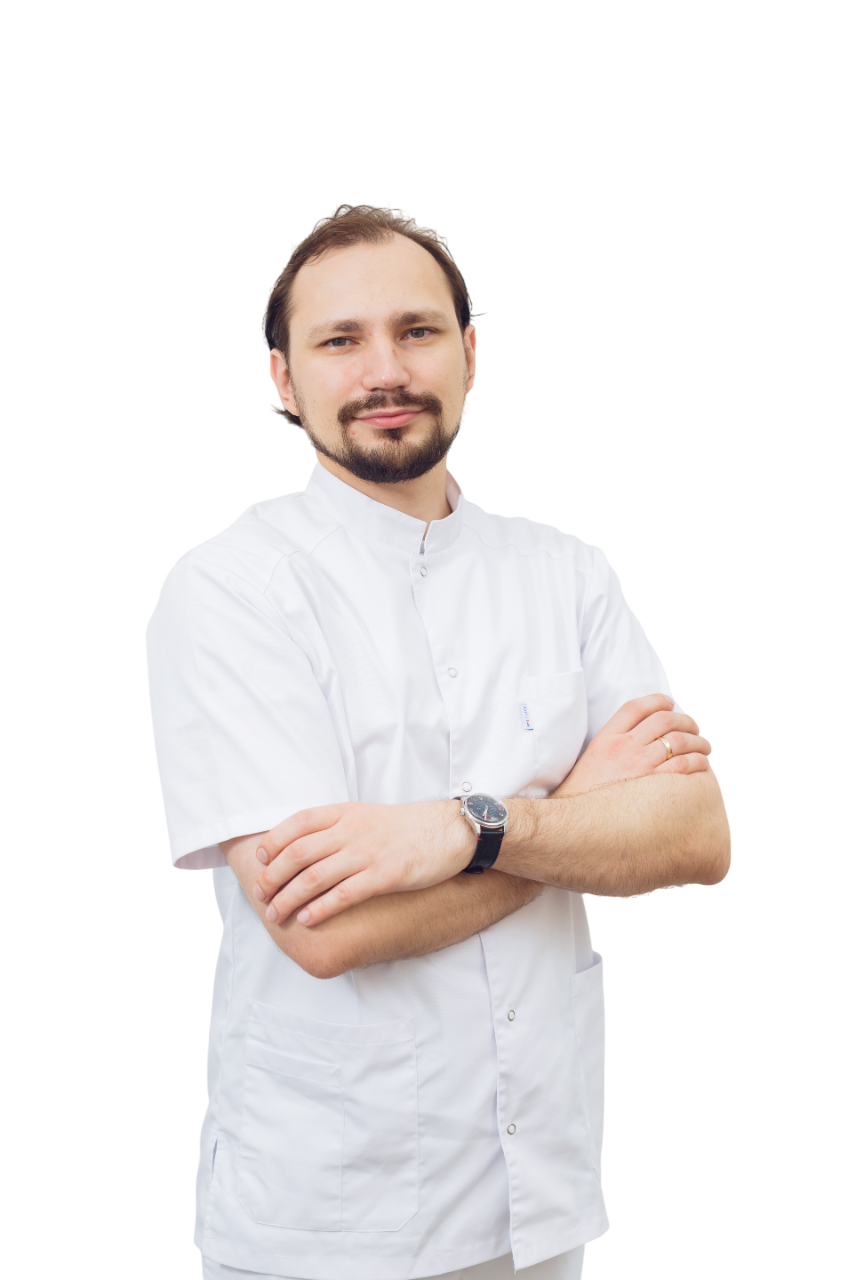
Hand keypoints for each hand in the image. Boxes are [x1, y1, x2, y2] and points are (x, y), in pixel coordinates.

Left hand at [251, 800, 475, 927]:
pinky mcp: (386, 876)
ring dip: (288, 898)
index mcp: (346, 812)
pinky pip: (344, 894)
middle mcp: (352, 830)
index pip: (297, 823)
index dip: (273, 842)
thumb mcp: (367, 815)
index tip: (259, 861)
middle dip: (273, 877)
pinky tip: (307, 919)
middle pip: (298, 854)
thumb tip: (303, 846)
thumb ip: (337, 826)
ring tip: (276, 914)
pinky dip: (320, 909)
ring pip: (314, 877)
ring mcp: (368, 853)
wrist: (450, 832)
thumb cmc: (407, 827)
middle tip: (261, 896)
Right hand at [552, 693, 711, 796]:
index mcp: (607, 737)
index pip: (636, 707)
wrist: (578, 822)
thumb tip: (641, 734)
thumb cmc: (586, 793)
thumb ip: (614, 742)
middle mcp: (624, 746)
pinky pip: (684, 765)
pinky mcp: (653, 785)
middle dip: (685, 720)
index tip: (670, 703)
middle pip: (663, 720)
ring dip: (698, 741)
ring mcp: (638, 764)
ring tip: (705, 746)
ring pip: (679, 741)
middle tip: (694, 726)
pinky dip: (698, 761)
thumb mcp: (593, 758)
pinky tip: (702, 764)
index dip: (657, 700)